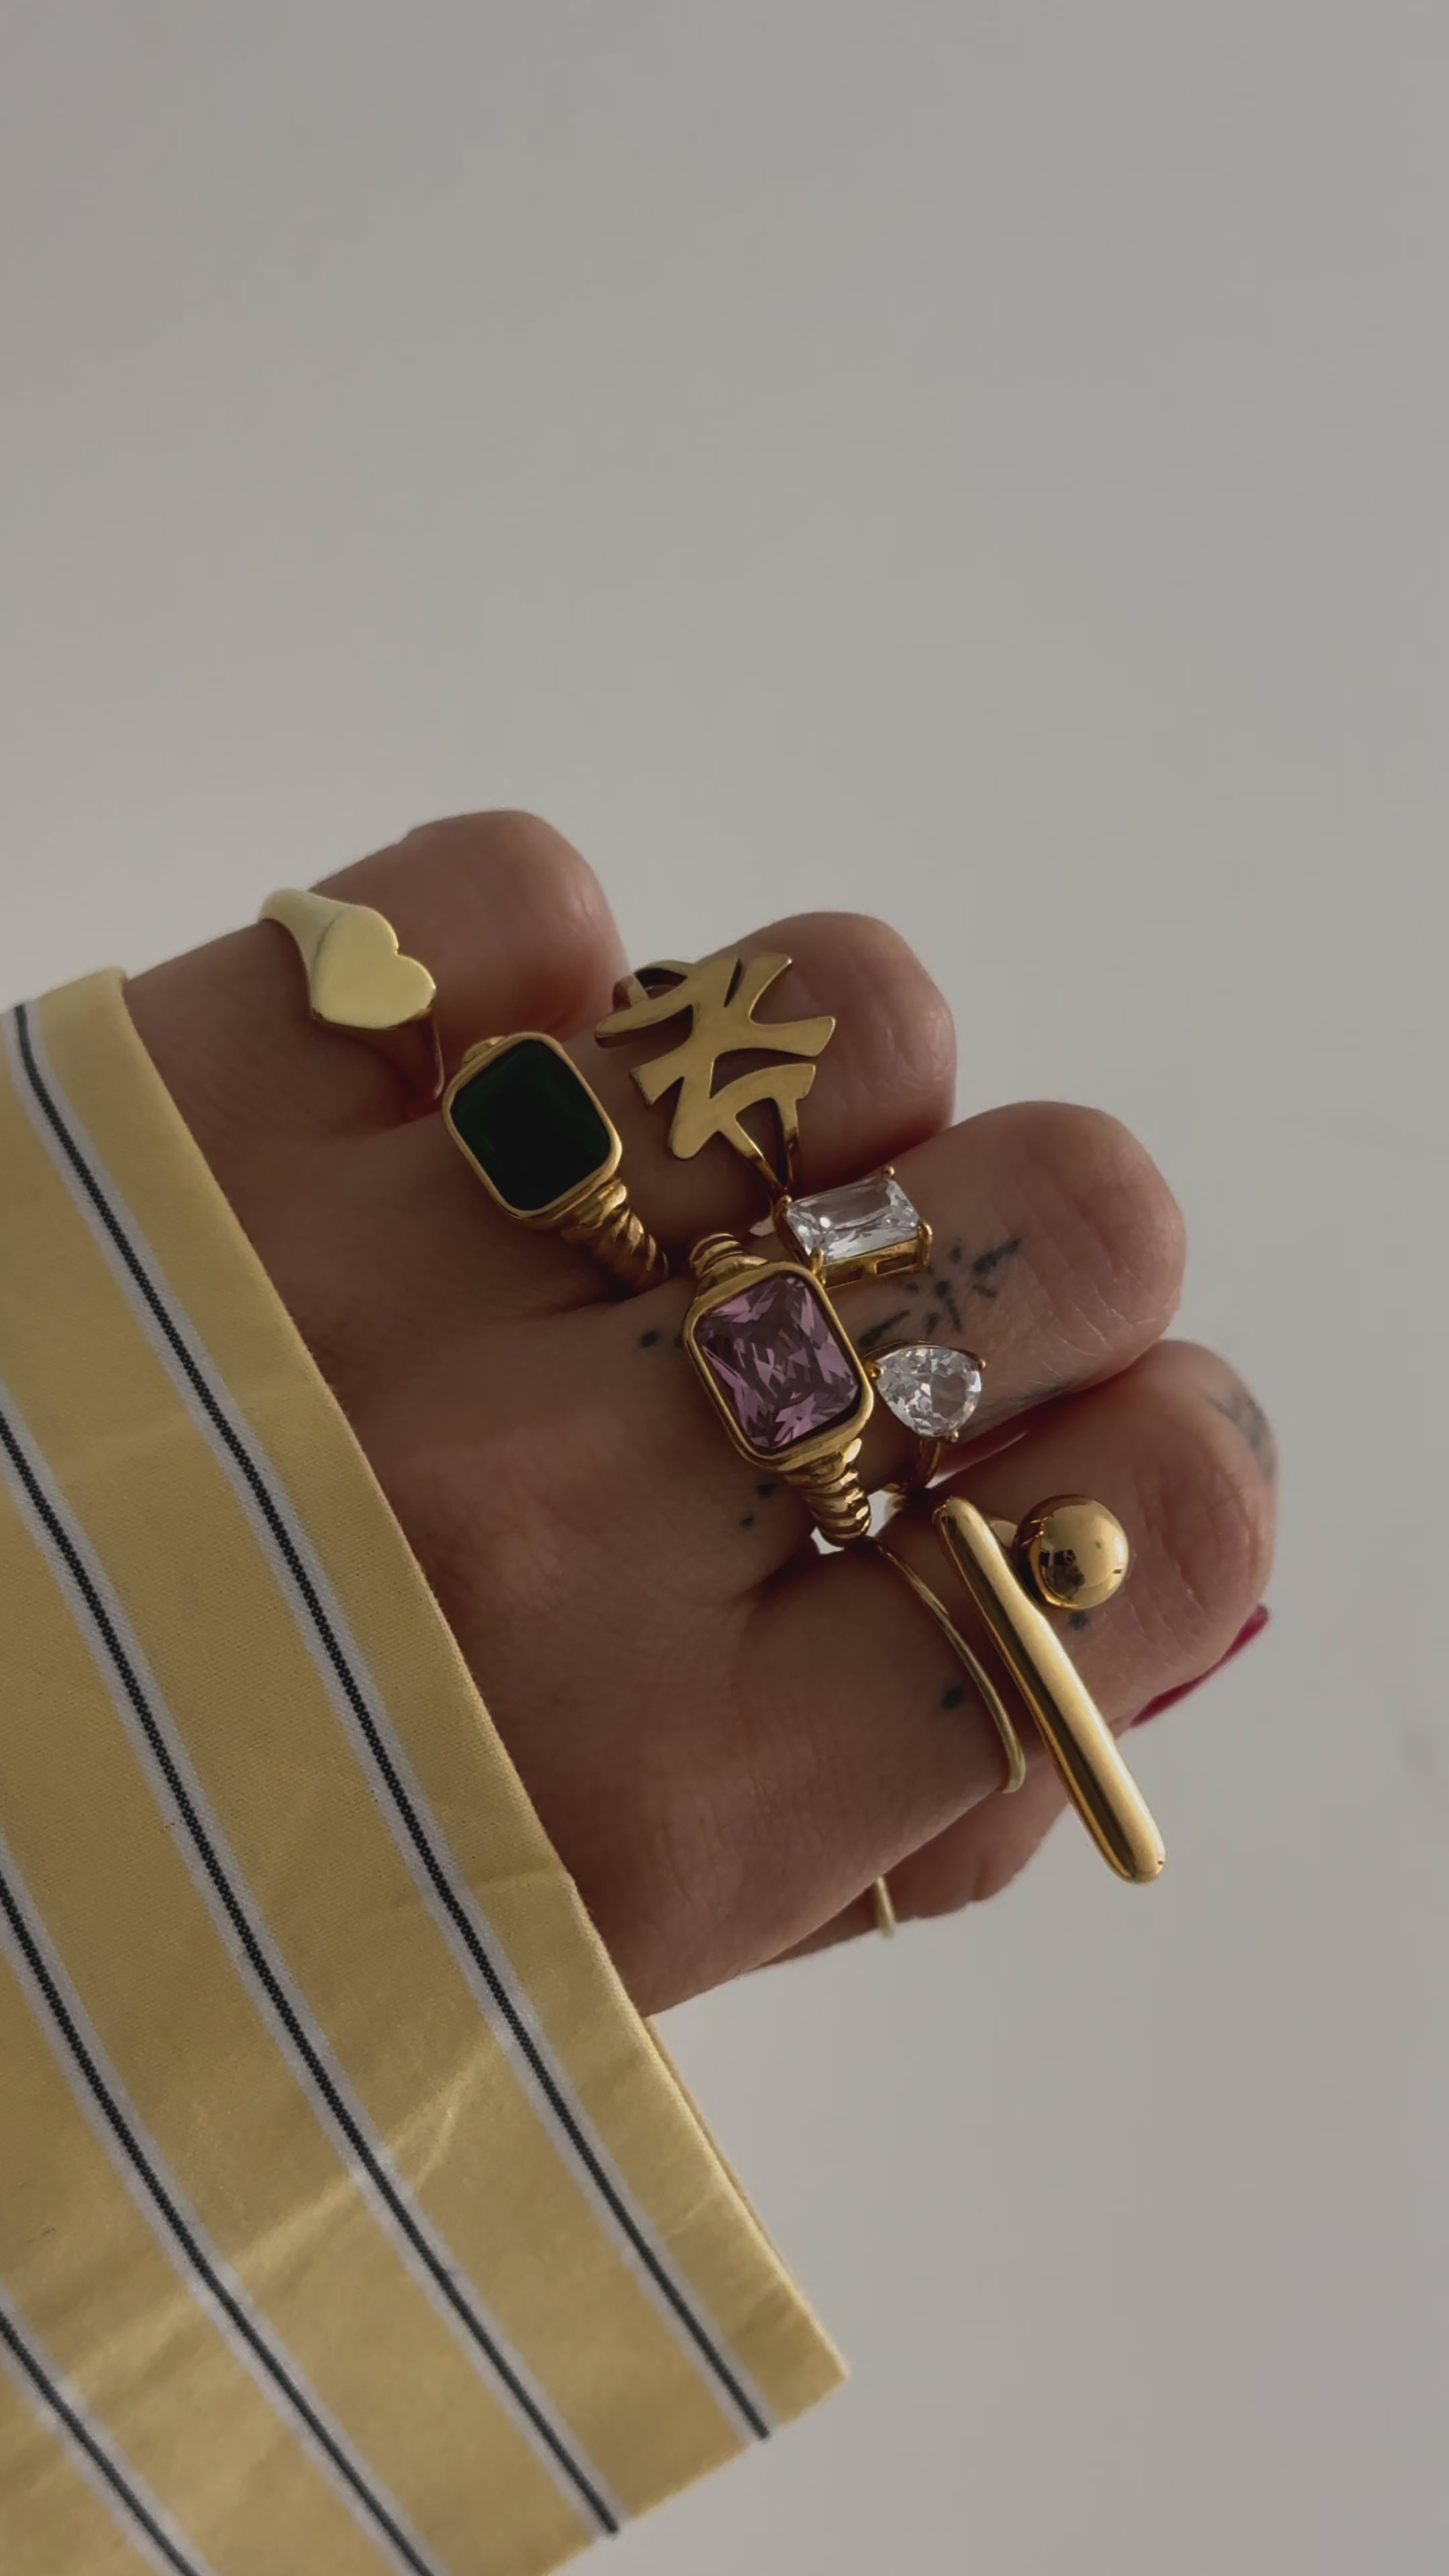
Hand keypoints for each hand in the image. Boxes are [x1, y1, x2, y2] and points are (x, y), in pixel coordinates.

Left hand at [126, 814, 1274, 2013]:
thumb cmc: (204, 1913)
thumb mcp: (570, 1979)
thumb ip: (872, 1821)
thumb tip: (1090, 1605)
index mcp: (678, 1792)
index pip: (1154, 1532)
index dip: (1179, 1462)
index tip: (1101, 1449)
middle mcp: (557, 1520)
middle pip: (1066, 1216)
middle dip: (1045, 1247)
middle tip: (912, 1295)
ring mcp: (375, 1273)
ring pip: (844, 1002)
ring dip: (821, 1081)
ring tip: (689, 1180)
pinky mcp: (199, 1088)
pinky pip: (523, 887)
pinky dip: (543, 964)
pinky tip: (473, 1100)